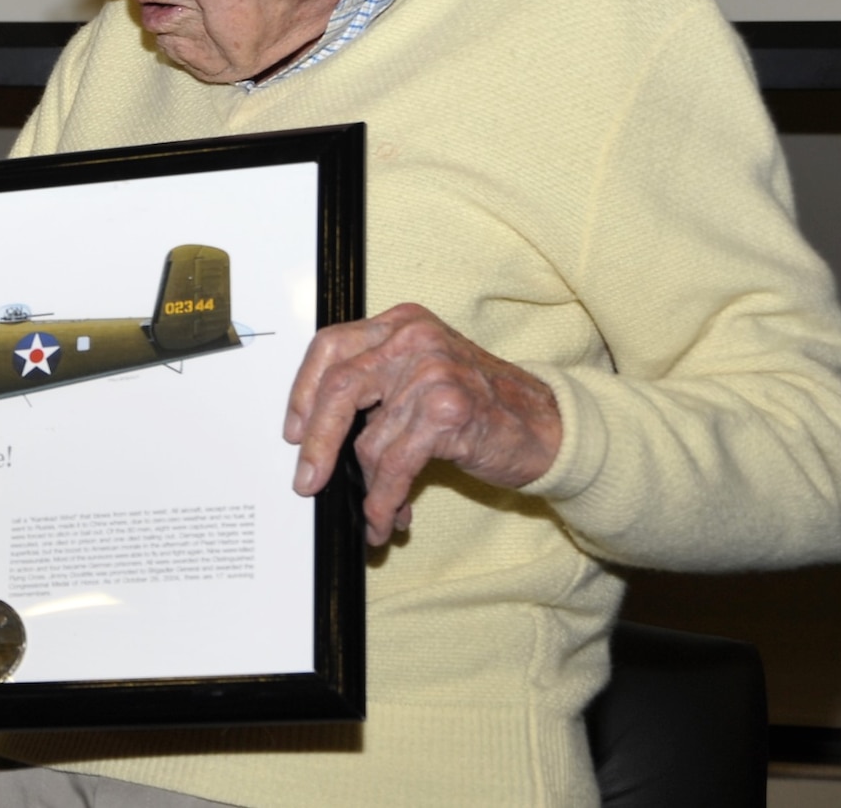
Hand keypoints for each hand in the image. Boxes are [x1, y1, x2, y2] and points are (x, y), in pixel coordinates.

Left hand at [284, 303, 561, 545]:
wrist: (548, 427)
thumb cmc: (483, 403)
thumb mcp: (425, 373)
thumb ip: (378, 385)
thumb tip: (316, 430)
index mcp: (401, 324)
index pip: (330, 347)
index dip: (302, 391)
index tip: (292, 429)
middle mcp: (413, 341)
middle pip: (339, 389)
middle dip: (316, 442)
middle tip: (306, 480)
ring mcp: (432, 374)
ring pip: (370, 441)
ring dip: (368, 487)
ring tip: (377, 509)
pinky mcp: (447, 413)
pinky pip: (395, 466)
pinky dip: (385, 499)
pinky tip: (386, 517)